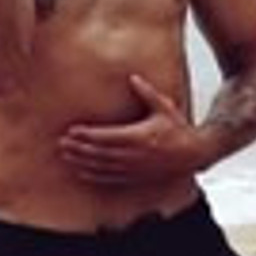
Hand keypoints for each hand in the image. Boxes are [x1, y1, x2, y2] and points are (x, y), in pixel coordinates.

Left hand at [57, 75, 210, 185]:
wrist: (195, 154)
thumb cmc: (178, 129)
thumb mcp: (165, 108)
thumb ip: (147, 93)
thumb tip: (133, 77)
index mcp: (139, 136)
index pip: (106, 136)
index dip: (87, 134)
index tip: (72, 130)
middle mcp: (134, 154)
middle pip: (100, 152)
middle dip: (79, 148)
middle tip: (60, 143)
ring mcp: (134, 168)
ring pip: (102, 166)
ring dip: (82, 161)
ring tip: (65, 155)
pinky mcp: (135, 177)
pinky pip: (111, 178)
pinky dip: (94, 175)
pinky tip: (81, 172)